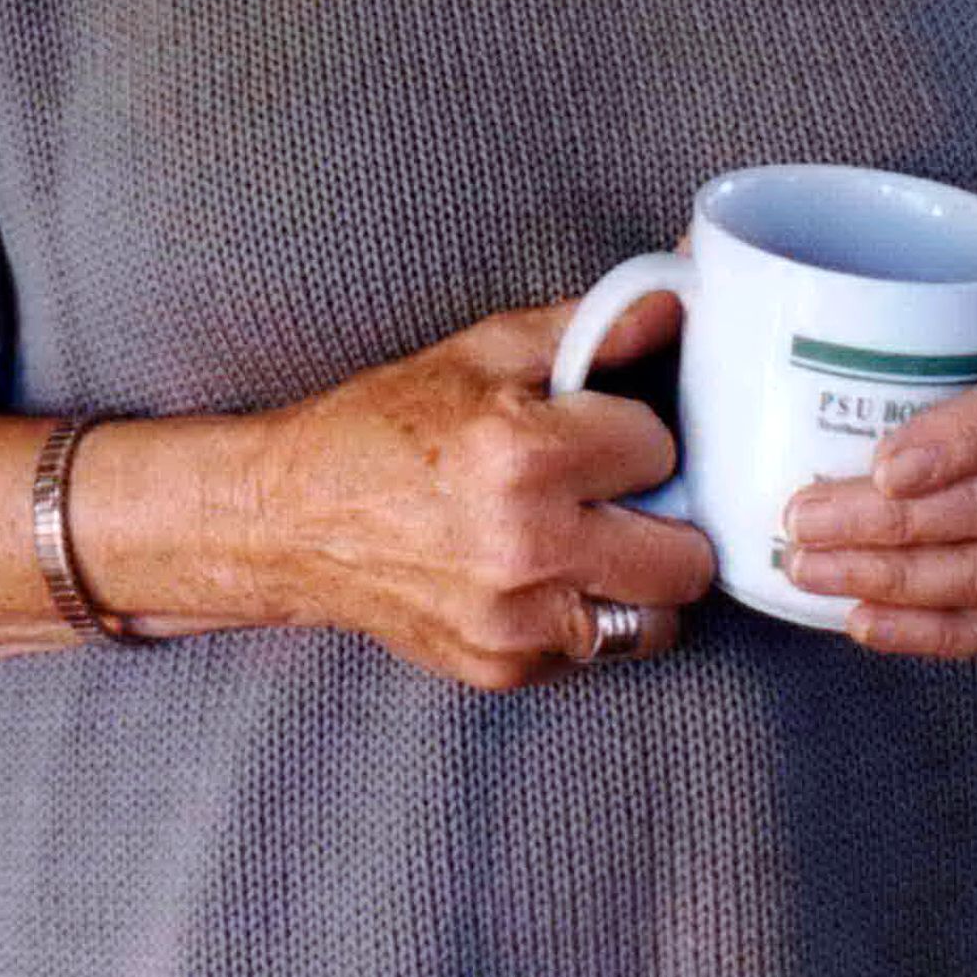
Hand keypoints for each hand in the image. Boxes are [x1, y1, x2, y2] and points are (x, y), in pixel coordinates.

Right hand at [246, 292, 716, 690]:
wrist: (291, 520)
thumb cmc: (380, 429)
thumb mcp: (478, 354)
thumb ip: (587, 330)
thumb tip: (672, 307)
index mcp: (522, 455)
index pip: (660, 449)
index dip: (633, 435)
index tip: (601, 435)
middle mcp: (525, 548)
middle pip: (685, 558)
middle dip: (663, 519)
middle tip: (619, 499)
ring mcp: (515, 622)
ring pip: (655, 622)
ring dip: (636, 582)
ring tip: (588, 543)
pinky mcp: (502, 669)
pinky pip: (594, 653)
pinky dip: (582, 618)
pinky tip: (538, 579)